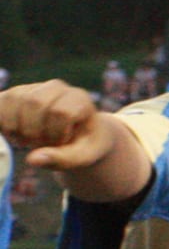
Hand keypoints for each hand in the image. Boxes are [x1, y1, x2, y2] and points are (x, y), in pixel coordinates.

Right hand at [0, 81, 125, 171]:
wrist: (76, 136)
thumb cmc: (81, 146)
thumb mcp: (81, 157)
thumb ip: (62, 159)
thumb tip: (32, 160)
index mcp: (79, 99)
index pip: (60, 112)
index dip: (56, 134)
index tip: (61, 143)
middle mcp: (57, 88)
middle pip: (34, 102)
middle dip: (33, 130)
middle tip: (40, 144)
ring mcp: (34, 88)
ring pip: (13, 100)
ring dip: (15, 127)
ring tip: (27, 141)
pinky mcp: (16, 94)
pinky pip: (0, 102)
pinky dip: (2, 123)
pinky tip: (14, 134)